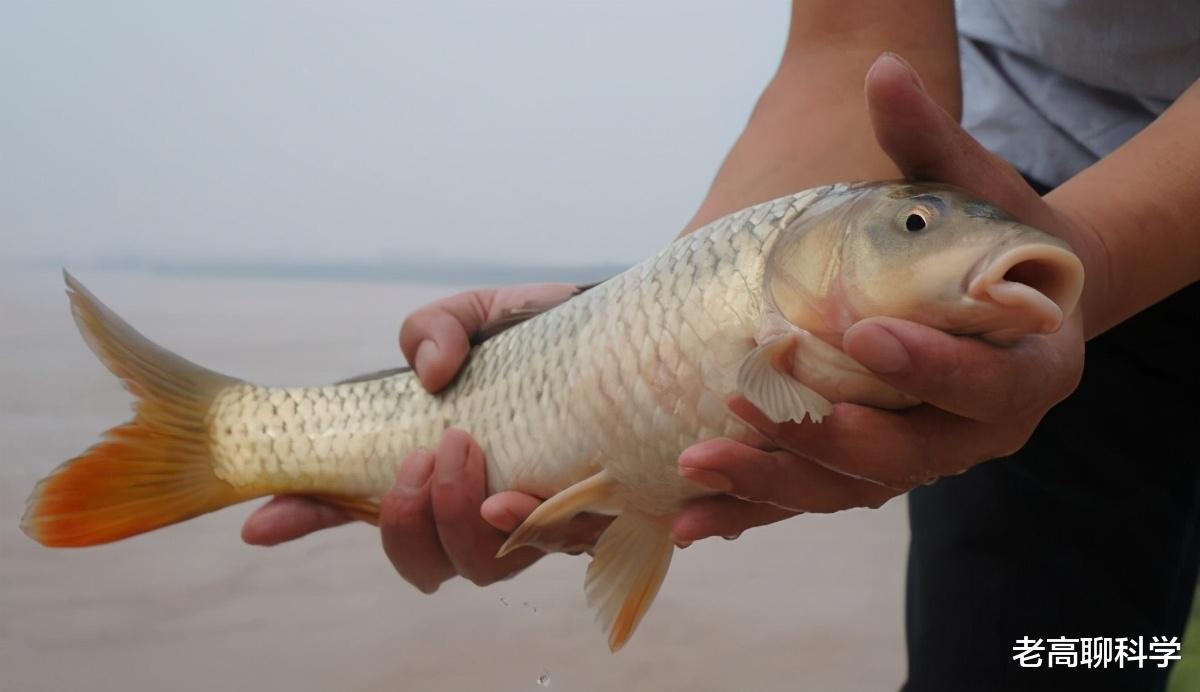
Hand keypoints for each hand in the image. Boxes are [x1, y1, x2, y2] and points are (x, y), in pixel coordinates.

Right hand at [242, 284, 606, 591]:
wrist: (633, 333)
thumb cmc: (542, 333)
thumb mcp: (475, 314)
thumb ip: (434, 329)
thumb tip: (429, 372)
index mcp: (429, 464)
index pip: (356, 507)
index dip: (308, 520)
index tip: (263, 523)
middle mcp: (474, 505)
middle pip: (424, 561)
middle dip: (405, 520)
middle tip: (423, 453)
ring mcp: (530, 520)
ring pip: (481, 565)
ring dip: (460, 518)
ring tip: (468, 450)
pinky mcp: (591, 517)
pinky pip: (556, 546)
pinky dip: (531, 524)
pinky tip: (522, 492)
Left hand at [672, 53, 1099, 542]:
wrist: (1003, 304)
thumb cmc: (993, 241)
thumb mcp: (975, 192)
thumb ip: (929, 143)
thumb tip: (882, 70)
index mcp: (1026, 370)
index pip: (984, 383)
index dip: (930, 368)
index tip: (865, 335)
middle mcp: (976, 433)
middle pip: (905, 457)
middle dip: (825, 436)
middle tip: (752, 404)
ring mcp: (920, 460)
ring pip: (848, 489)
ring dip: (771, 482)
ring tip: (697, 465)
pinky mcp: (869, 472)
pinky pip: (811, 499)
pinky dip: (753, 510)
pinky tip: (691, 520)